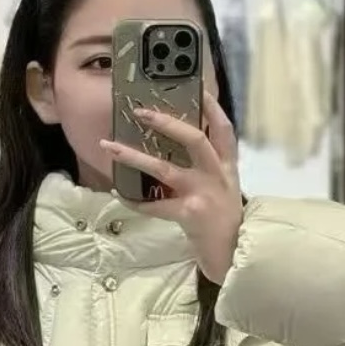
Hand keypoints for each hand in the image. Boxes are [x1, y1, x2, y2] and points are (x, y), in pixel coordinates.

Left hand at [101, 91, 242, 282]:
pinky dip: (135, 201)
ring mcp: (203, 194)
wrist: (233, 256)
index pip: (223, 130)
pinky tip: (119, 194)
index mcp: (228, 168)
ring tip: (110, 146)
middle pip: (194, 139)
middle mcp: (218, 176)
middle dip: (167, 123)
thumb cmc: (224, 223)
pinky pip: (155, 205)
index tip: (199, 90)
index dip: (212, 109)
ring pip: (165, 169)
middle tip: (140, 112)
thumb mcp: (225, 190)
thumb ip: (210, 169)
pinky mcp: (189, 214)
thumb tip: (177, 149)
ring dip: (134, 156)